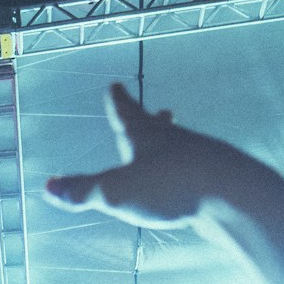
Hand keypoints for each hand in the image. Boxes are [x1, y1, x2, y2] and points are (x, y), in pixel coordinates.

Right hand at [44, 83, 268, 227]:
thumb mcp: (116, 193)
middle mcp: (175, 141)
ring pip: (184, 149)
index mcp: (145, 136)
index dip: (118, 102)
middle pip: (161, 128)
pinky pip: (200, 175)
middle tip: (160, 111)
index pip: (126, 113)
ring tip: (173, 150)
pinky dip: (192, 175)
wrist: (234, 196)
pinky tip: (194, 186)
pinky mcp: (219, 183)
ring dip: (176, 148)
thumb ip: (84, 192)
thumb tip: (49, 187)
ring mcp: (200, 159)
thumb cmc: (171, 187)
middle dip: (154, 121)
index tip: (115, 87)